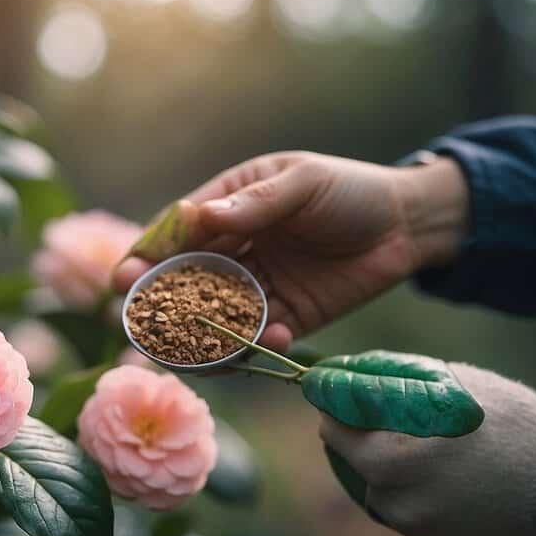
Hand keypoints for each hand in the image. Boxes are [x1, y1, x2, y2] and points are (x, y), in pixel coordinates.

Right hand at [112, 152, 470, 351]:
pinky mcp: (288, 317)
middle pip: (185, 281)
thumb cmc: (352, 190)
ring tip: (200, 352)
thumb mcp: (304, 183)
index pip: (177, 233)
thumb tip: (202, 217)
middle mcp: (236, 249)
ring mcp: (259, 286)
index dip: (147, 256)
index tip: (124, 280)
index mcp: (229, 205)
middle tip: (146, 329)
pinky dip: (259, 344)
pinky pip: (259, 337)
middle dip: (163, 307)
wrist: (411, 224)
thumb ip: (257, 204)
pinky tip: (273, 337)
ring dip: (205, 336)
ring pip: (216, 317)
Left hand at [318, 363, 535, 535]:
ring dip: (384, 460)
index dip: (333, 403)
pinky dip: (409, 482)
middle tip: (383, 410)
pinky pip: (401, 502)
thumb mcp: (445, 383)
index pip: (331, 428)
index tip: (339, 389)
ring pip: (374, 482)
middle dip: (359, 432)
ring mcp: (411, 522)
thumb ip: (387, 379)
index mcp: (387, 460)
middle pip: (349, 456)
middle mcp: (391, 498)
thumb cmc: (507, 421)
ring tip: (422, 438)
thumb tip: (342, 371)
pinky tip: (440, 465)